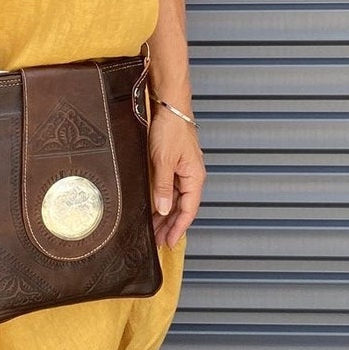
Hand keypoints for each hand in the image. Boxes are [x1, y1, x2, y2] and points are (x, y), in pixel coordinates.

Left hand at [148, 107, 204, 248]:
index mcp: (194, 177)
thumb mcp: (163, 161)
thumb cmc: (171, 129)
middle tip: (158, 241)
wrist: (169, 107)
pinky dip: (162, 202)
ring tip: (154, 230)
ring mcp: (183, 171)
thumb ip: (163, 187)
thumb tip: (163, 209)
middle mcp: (191, 176)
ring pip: (175, 200)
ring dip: (165, 216)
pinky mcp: (174, 165)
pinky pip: (170, 190)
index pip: (188, 211)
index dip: (179, 228)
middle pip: (182, 208)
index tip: (169, 242)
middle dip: (170, 226)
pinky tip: (154, 209)